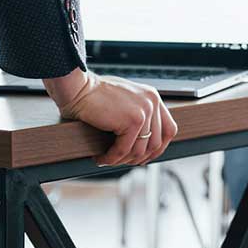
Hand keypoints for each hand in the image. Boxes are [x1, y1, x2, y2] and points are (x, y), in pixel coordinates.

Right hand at [47, 70, 176, 166]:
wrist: (77, 88)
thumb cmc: (94, 94)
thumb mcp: (124, 102)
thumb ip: (138, 116)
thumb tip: (142, 142)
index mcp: (153, 97)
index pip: (169, 130)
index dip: (158, 148)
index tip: (144, 156)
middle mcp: (152, 102)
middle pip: (156, 143)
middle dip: (138, 158)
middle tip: (120, 160)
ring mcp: (144, 111)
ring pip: (139, 150)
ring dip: (122, 160)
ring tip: (107, 159)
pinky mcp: (132, 120)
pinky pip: (124, 149)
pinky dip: (111, 158)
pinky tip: (101, 158)